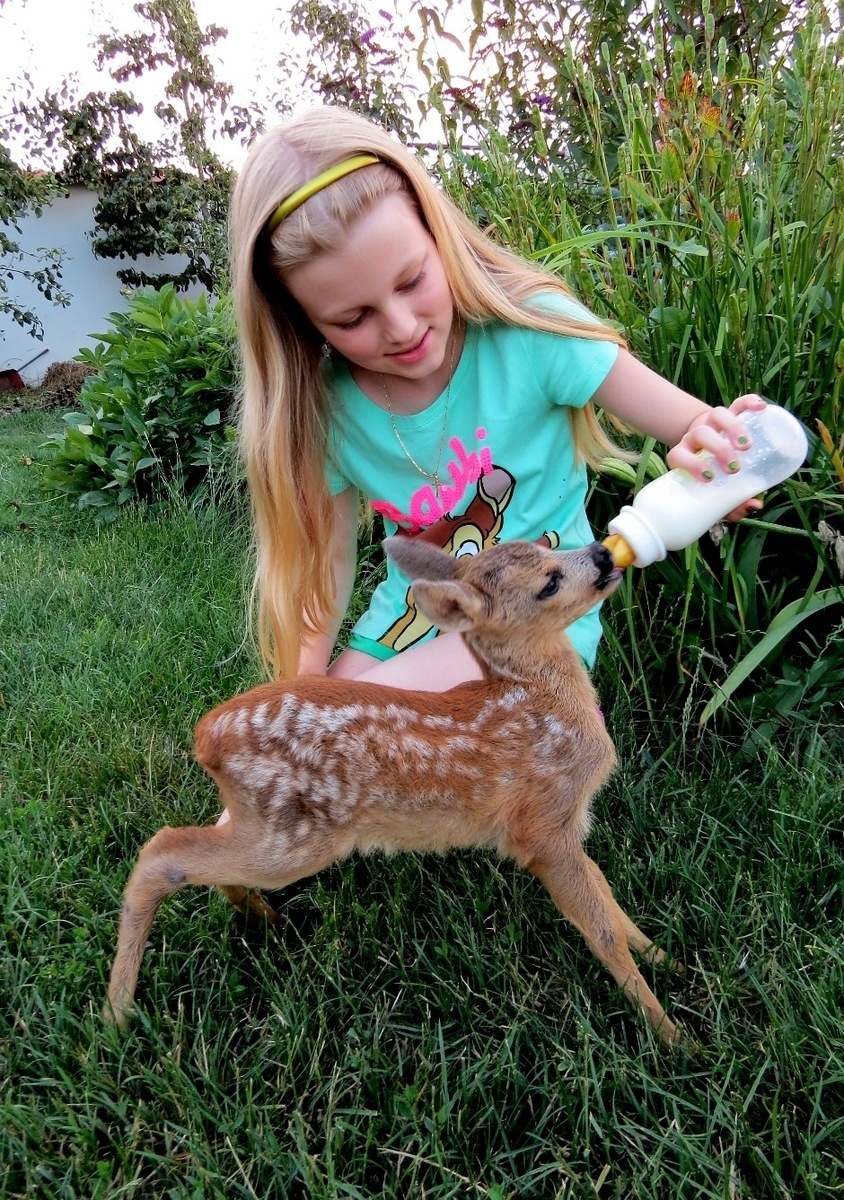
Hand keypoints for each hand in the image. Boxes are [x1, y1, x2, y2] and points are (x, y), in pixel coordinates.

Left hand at [666, 393, 766, 520]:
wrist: (708, 449)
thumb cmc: (712, 477)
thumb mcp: (715, 492)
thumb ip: (731, 503)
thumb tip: (754, 506)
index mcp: (683, 456)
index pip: (678, 456)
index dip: (690, 465)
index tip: (709, 477)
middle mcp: (694, 437)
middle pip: (702, 434)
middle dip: (719, 449)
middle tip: (735, 467)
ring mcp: (711, 422)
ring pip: (718, 415)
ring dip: (733, 428)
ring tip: (747, 446)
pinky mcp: (729, 413)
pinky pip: (738, 404)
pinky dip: (749, 403)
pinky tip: (761, 408)